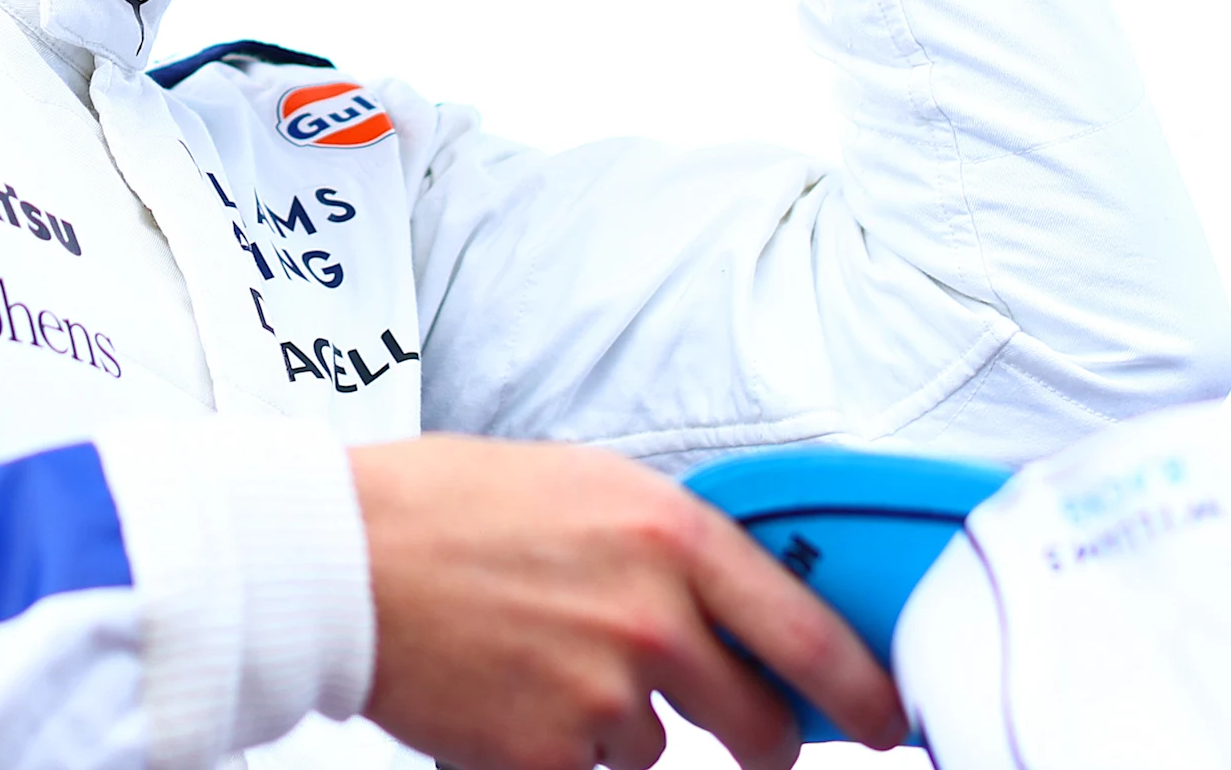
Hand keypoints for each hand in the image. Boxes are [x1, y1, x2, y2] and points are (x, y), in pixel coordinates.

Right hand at [348, 434, 905, 769]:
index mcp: (673, 538)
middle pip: (760, 723)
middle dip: (761, 739)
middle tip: (744, 736)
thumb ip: (675, 547)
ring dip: (621, 727)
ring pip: (657, 752)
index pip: (808, 633)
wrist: (344, 558)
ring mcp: (602, 697)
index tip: (886, 715)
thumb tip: (743, 603)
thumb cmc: (454, 506)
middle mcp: (653, 621)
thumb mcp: (591, 488)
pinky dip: (554, 748)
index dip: (862, 688)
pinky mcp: (546, 757)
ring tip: (545, 663)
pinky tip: (508, 692)